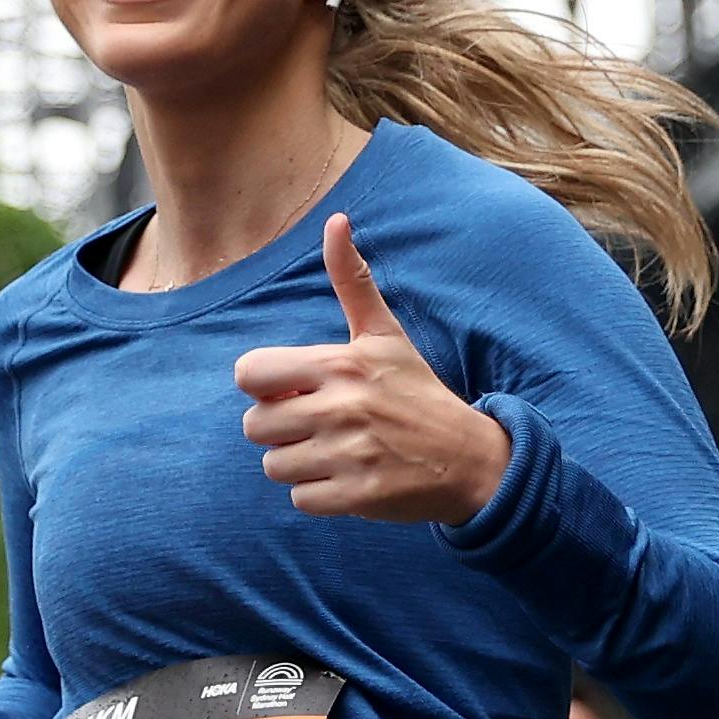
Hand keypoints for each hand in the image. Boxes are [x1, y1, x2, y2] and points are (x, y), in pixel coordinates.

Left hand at [234, 215, 509, 524]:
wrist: (469, 458)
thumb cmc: (417, 392)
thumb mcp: (384, 335)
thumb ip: (352, 280)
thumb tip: (336, 219)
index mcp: (339, 363)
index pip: (249, 374)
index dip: (265, 387)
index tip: (297, 391)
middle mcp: (341, 406)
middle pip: (254, 426)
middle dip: (280, 430)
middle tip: (318, 426)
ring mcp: (350, 453)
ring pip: (274, 466)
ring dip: (297, 465)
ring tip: (335, 453)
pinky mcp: (358, 494)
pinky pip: (301, 499)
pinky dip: (319, 495)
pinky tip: (348, 478)